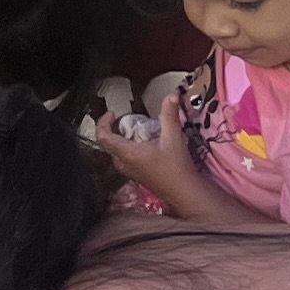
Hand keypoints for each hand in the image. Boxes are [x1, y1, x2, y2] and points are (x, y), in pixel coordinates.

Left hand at [98, 77, 206, 206]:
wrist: (185, 193)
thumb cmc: (177, 169)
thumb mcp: (174, 138)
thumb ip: (170, 116)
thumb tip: (171, 96)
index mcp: (127, 154)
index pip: (103, 137)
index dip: (103, 122)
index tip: (111, 114)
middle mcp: (125, 164)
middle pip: (110, 144)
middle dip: (115, 129)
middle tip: (126, 120)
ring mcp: (130, 171)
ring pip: (118, 152)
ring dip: (124, 139)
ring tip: (137, 130)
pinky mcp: (138, 175)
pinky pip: (127, 159)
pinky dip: (131, 148)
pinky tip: (147, 144)